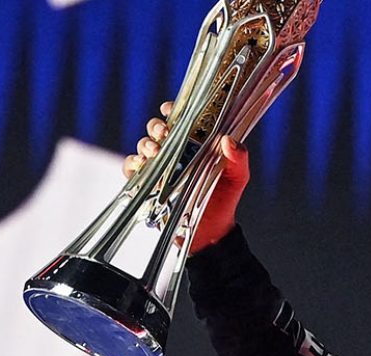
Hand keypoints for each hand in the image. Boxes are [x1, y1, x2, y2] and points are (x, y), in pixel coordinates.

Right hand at [122, 102, 251, 254]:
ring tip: (155, 151)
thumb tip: (228, 140)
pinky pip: (132, 169)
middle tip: (164, 132)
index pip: (180, 118)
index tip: (171, 110)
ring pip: (144, 146)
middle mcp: (174, 150)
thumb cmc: (225, 198)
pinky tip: (141, 166)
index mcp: (194, 141)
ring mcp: (160, 167)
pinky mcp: (147, 184)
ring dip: (146, 145)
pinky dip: (132, 165)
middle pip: (156, 129)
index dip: (173, 109)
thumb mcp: (238, 176)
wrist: (212, 231)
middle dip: (156, 126)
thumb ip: (238, 158)